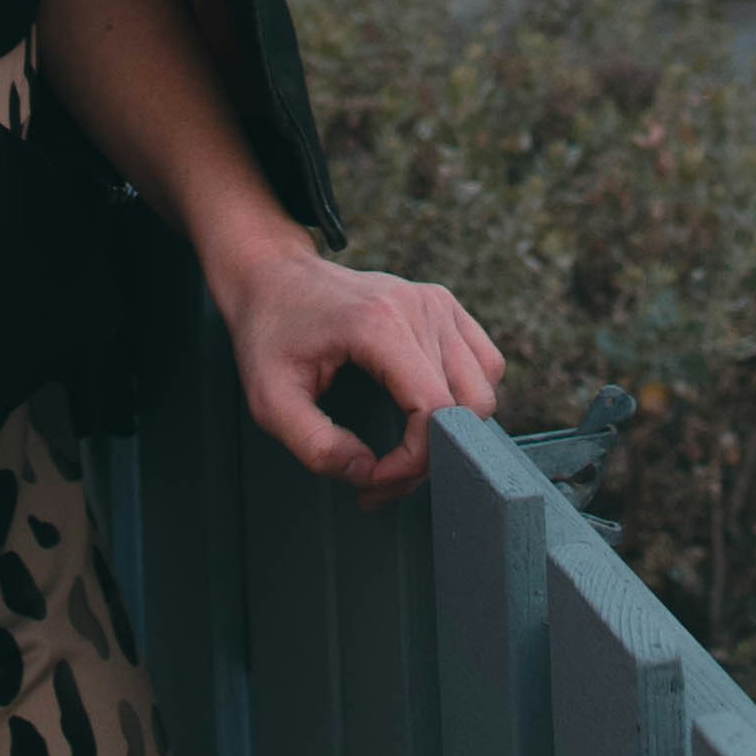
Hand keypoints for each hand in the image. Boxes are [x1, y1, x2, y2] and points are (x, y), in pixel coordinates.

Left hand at [214, 237, 504, 501]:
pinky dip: (467, 399)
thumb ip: (315, 447)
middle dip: (431, 456)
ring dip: (453, 432)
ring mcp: (437, 302)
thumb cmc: (269, 336)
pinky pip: (485, 364)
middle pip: (468, 406)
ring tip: (405, 448)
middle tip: (384, 475)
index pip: (434, 410)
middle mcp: (419, 308)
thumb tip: (367, 472)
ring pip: (483, 389)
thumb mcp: (270, 400)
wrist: (273, 278)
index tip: (373, 478)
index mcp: (379, 325)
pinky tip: (426, 413)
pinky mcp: (444, 304)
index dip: (412, 461)